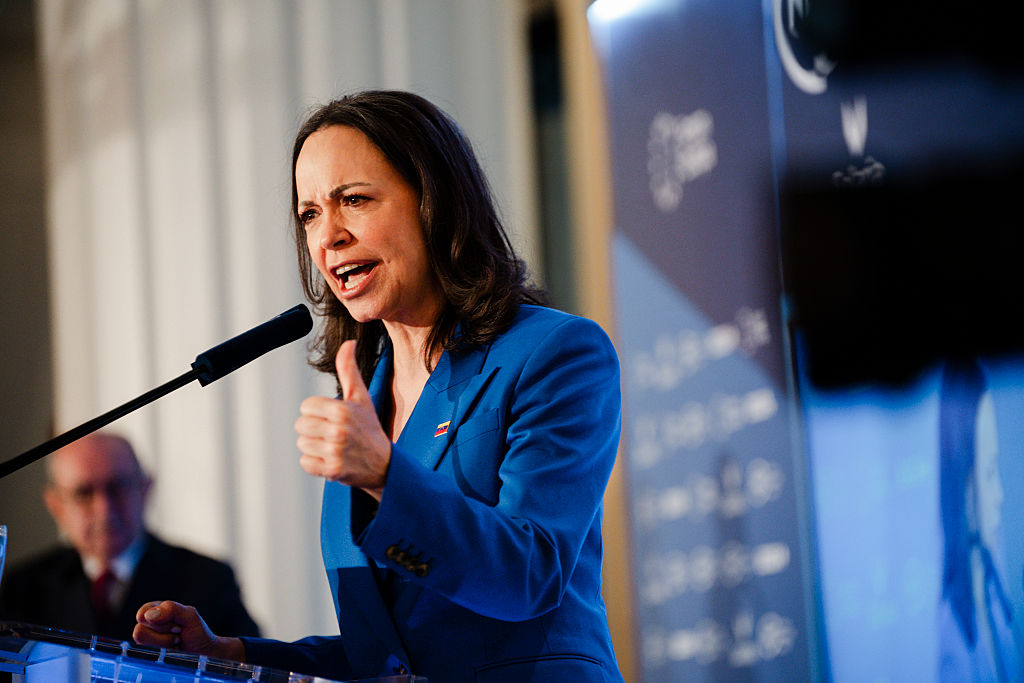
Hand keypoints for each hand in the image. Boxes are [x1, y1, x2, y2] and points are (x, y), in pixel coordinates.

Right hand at [133, 600, 244, 660]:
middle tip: (177, 631)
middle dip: (165, 631)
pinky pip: (148, 652)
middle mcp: (147, 623)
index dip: (160, 619)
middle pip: (140, 629)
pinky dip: (165, 649)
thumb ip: (171, 609)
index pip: (143, 613)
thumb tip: (148, 615)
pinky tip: (173, 647)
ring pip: (142, 641)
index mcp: (154, 608)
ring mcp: (147, 639)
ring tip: (176, 638)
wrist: (202, 649)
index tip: (176, 622)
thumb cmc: (195, 629)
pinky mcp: (148, 652)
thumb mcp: (189, 615)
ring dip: (165, 640)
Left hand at [295, 340, 391, 499]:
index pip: (306, 406)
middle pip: (300, 425)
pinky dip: (315, 463)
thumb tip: (349, 342)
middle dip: (313, 430)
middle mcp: (338, 430)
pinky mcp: (332, 470)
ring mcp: (335, 451)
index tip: (333, 418)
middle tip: (333, 434)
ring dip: (314, 447)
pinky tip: (331, 460)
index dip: (317, 412)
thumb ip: (349, 369)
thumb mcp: (361, 397)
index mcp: (342, 409)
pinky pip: (305, 463)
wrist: (383, 464)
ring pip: (302, 444)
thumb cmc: (369, 427)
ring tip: (333, 447)